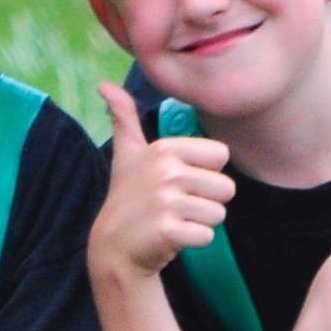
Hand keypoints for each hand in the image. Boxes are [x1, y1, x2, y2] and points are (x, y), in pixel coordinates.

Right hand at [90, 83, 234, 277]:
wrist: (114, 246)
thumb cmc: (128, 196)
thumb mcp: (127, 153)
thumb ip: (124, 117)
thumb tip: (104, 85)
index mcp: (165, 149)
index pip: (221, 156)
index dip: (206, 173)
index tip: (178, 182)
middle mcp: (166, 171)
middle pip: (226, 188)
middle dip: (207, 202)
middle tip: (177, 206)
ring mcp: (166, 201)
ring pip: (219, 214)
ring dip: (200, 222)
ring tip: (174, 220)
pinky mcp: (168, 231)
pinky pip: (207, 235)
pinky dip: (193, 241)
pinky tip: (171, 238)